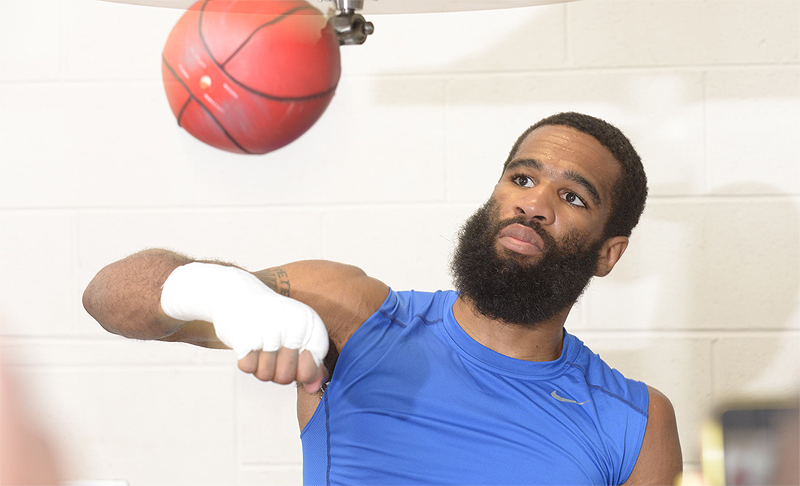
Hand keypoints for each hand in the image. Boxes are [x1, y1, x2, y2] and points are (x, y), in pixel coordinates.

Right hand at [161, 262, 329, 390]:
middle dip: (276, 372)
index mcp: (311, 324)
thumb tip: (314, 388)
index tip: (292, 360)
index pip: (310, 370)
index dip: (299, 373)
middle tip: (271, 354)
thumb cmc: (271, 318)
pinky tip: (248, 344)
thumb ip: (311, 361)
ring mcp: (270, 331)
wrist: (237, 293)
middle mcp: (293, 326)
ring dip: (260, 367)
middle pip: (287, 377)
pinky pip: (248, 368)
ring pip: (266, 375)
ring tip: (259, 347)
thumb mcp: (298, 333)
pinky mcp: (246, 335)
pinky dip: (246, 361)